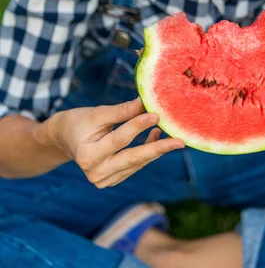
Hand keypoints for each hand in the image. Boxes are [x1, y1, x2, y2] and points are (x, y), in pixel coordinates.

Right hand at [49, 98, 183, 187]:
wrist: (66, 138)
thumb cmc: (81, 121)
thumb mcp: (98, 114)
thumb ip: (122, 111)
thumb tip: (147, 102)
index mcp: (87, 156)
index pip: (119, 139)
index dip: (138, 126)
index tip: (156, 114)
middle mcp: (95, 173)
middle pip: (132, 159)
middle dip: (158, 148)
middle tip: (180, 141)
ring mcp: (104, 180)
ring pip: (137, 162)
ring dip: (155, 146)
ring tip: (168, 129)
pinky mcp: (113, 180)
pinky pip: (135, 165)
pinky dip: (147, 151)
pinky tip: (156, 135)